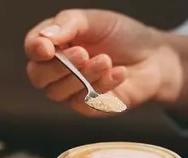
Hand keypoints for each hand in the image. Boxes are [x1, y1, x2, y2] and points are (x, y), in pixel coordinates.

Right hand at [24, 9, 179, 115]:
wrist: (154, 57)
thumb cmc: (123, 36)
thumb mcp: (95, 20)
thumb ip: (69, 24)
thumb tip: (45, 38)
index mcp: (56, 44)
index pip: (32, 48)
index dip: (35, 49)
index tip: (48, 48)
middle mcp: (59, 69)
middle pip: (38, 76)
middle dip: (58, 66)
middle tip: (82, 53)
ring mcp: (73, 90)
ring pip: (59, 92)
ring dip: (83, 75)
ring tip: (107, 60)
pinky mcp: (90, 106)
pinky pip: (84, 102)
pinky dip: (102, 85)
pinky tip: (120, 73)